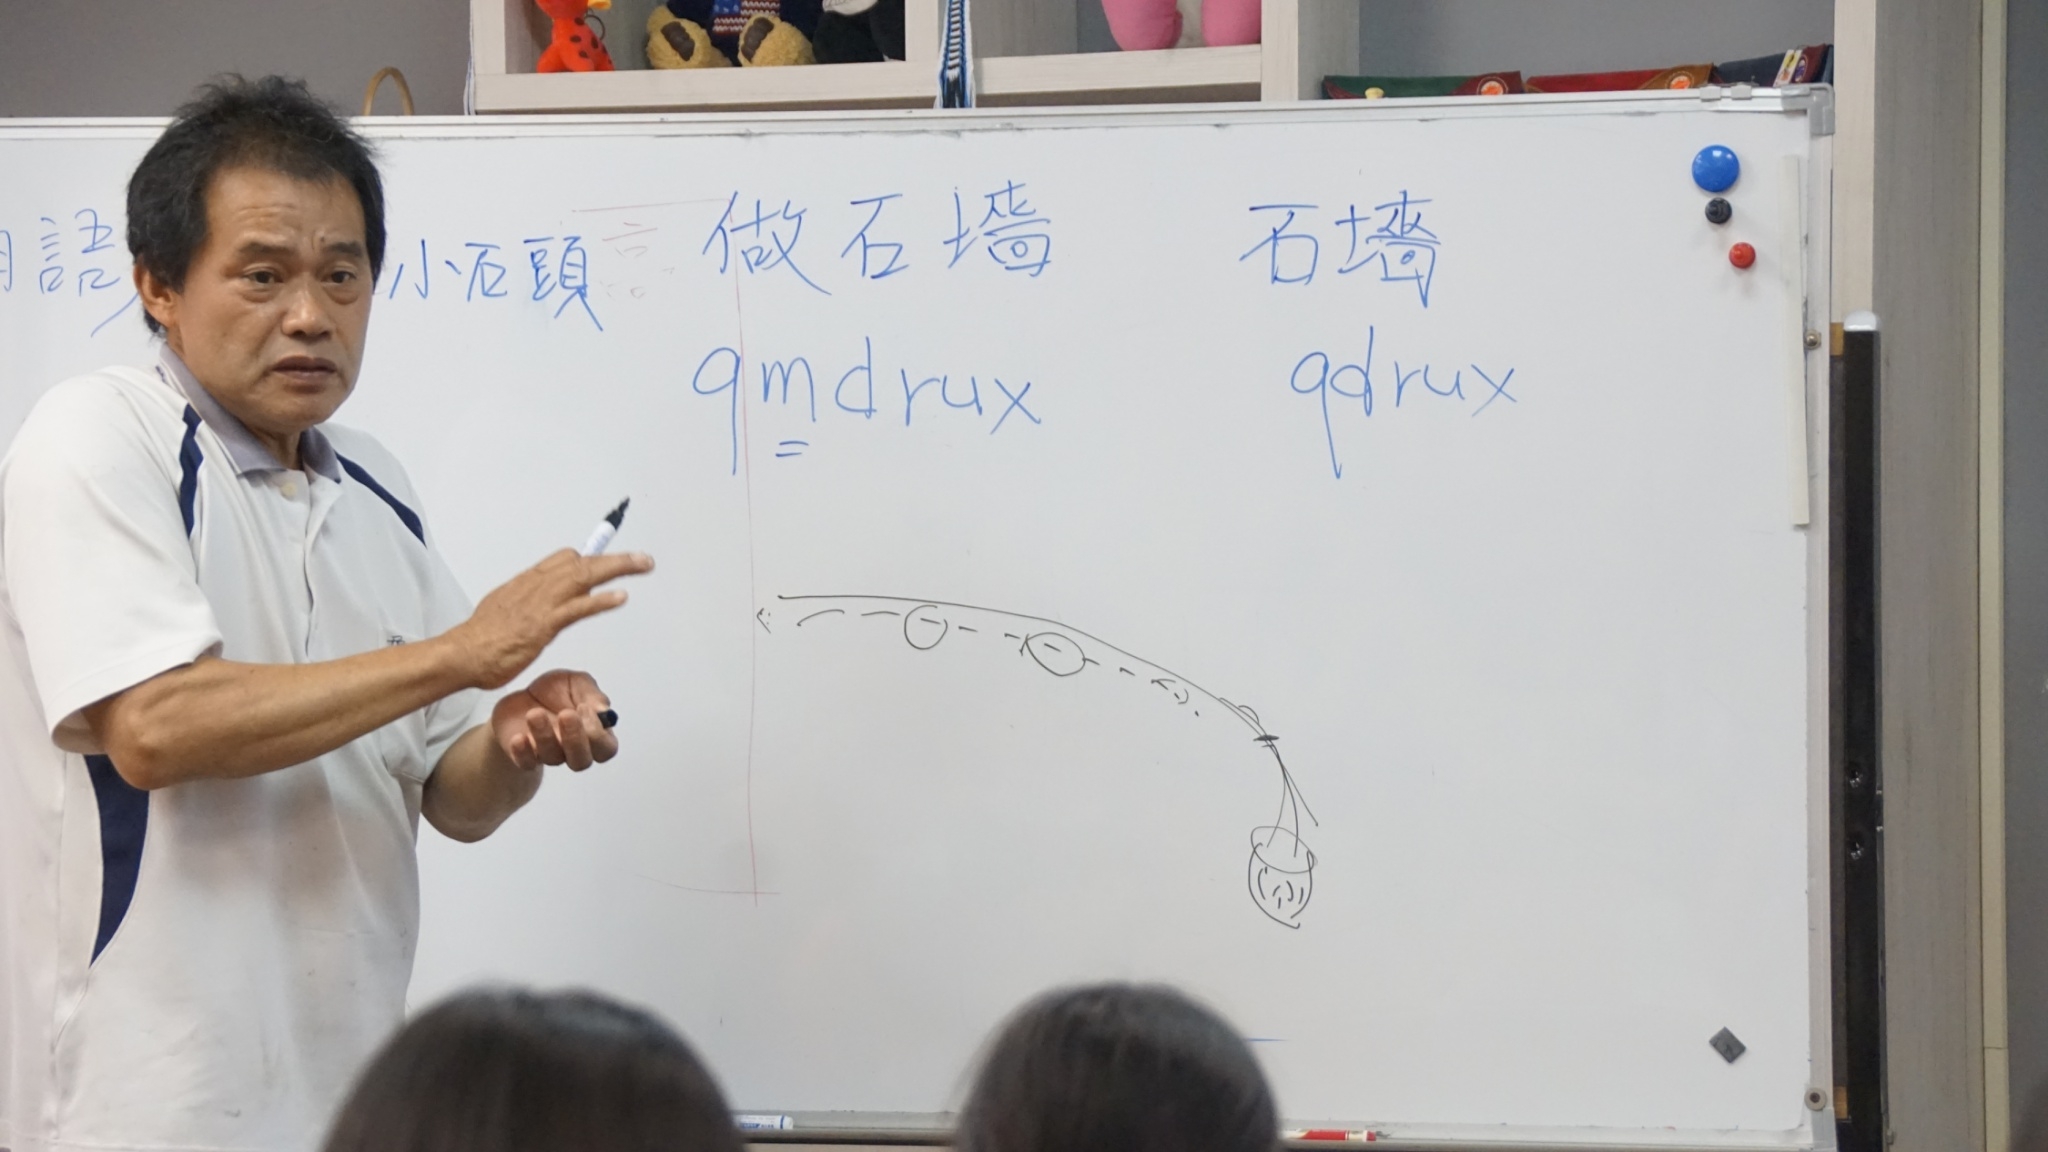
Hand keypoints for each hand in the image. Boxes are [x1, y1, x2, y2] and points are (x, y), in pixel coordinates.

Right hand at [449, 549, 652, 689]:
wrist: (462, 655)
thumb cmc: (480, 640)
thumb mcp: (504, 609)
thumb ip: (524, 603)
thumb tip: (535, 604)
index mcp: (527, 582)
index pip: (563, 560)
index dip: (589, 557)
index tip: (609, 557)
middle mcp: (536, 586)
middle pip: (581, 563)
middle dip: (615, 559)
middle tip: (642, 559)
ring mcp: (541, 604)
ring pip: (584, 576)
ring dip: (617, 568)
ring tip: (643, 565)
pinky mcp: (543, 625)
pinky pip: (577, 608)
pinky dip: (600, 601)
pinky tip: (620, 597)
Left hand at [491, 669, 618, 771]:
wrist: (523, 695)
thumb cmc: (556, 690)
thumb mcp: (577, 682)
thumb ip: (592, 694)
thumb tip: (603, 710)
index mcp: (594, 733)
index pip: (606, 748)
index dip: (598, 733)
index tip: (584, 707)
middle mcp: (574, 749)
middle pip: (581, 761)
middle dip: (575, 739)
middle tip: (566, 714)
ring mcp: (550, 754)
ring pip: (553, 758)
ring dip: (545, 736)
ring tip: (535, 713)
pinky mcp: (525, 756)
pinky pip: (526, 763)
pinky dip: (522, 753)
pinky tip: (519, 737)